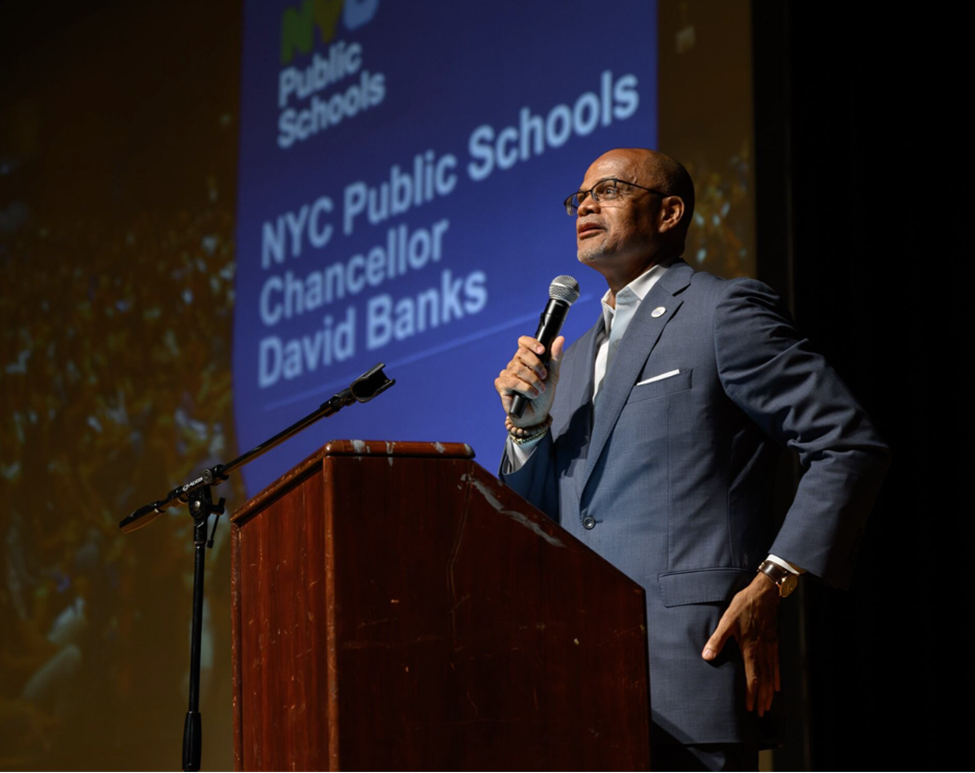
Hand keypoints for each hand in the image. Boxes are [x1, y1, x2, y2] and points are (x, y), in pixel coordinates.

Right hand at [494, 335, 564, 426]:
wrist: (537, 415)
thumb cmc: (543, 396)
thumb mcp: (553, 375)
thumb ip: (555, 358)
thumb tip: (560, 339)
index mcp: (525, 360)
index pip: (523, 343)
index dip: (531, 343)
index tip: (542, 351)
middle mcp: (514, 365)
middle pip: (521, 353)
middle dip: (536, 364)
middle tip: (544, 376)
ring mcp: (506, 374)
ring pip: (519, 368)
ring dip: (533, 381)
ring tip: (539, 390)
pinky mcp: (501, 385)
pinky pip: (513, 381)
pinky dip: (525, 388)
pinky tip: (531, 395)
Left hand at [702, 572, 780, 716]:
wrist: (764, 593)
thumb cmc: (744, 605)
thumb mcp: (727, 620)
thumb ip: (717, 639)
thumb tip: (706, 656)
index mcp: (750, 648)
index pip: (752, 677)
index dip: (751, 693)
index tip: (749, 707)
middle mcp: (762, 651)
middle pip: (764, 680)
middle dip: (761, 698)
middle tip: (760, 712)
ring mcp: (770, 646)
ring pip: (771, 674)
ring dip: (770, 691)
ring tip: (768, 704)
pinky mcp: (774, 641)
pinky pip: (777, 663)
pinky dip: (777, 676)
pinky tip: (777, 685)